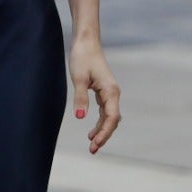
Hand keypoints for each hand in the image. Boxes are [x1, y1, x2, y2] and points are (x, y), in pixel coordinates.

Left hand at [69, 40, 120, 154]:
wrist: (86, 42)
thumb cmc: (82, 57)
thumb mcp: (78, 78)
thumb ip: (80, 98)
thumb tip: (81, 118)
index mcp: (110, 91)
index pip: (111, 118)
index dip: (104, 133)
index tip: (94, 144)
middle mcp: (113, 93)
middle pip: (112, 120)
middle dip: (104, 136)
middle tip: (92, 150)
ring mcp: (109, 92)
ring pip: (109, 117)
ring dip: (102, 130)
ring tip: (92, 144)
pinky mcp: (104, 90)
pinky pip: (105, 111)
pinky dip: (100, 122)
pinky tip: (92, 130)